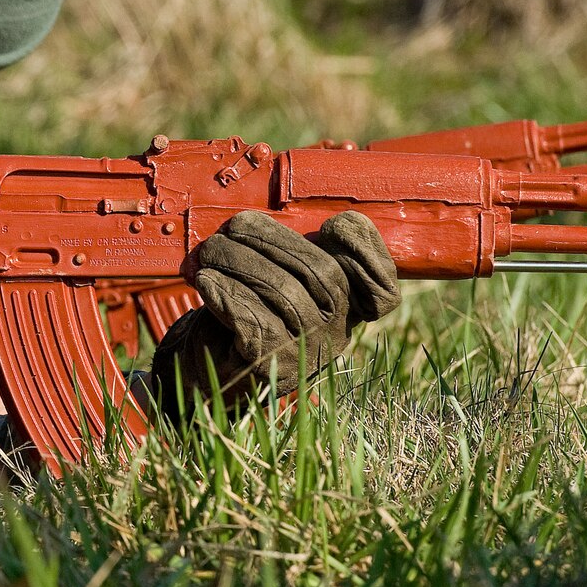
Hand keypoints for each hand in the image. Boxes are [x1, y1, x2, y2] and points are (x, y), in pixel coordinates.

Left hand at [150, 211, 398, 410]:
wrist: (204, 369)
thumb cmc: (240, 313)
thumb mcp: (271, 278)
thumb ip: (286, 252)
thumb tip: (264, 217)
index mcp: (344, 309)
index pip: (382, 292)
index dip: (370, 255)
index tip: (334, 225)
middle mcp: (334, 334)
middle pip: (321, 273)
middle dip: (272, 239)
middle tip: (232, 228)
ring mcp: (305, 352)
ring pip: (283, 291)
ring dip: (239, 261)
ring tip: (211, 251)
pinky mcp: (269, 365)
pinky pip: (252, 318)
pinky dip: (225, 293)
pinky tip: (206, 281)